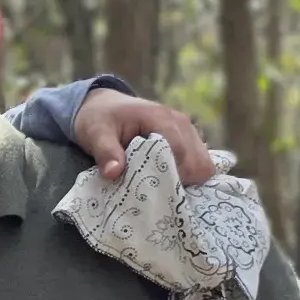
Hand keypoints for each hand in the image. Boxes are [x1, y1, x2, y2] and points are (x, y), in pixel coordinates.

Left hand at [75, 88, 216, 187]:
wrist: (104, 104)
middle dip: (180, 183)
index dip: (172, 177)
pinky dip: (189, 175)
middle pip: (198, 162)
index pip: (180, 152)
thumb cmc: (100, 118)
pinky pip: (200, 162)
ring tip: (162, 189)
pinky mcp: (188, 138)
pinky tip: (169, 181)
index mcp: (159, 118)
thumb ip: (105, 153)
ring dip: (187, 181)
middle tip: (157, 195)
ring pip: (203, 164)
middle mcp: (180, 122)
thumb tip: (113, 174)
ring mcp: (187, 129)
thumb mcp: (95, 134)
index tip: (155, 195)